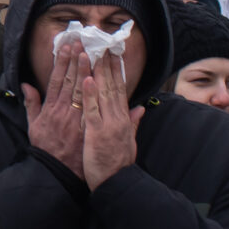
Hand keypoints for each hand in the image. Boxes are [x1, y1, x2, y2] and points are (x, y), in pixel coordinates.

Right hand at [23, 33, 86, 171]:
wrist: (56, 170)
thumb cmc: (46, 147)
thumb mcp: (33, 125)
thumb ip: (31, 104)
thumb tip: (27, 85)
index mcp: (50, 108)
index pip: (57, 80)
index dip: (62, 62)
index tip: (67, 47)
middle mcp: (63, 110)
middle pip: (71, 81)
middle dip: (76, 60)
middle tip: (82, 43)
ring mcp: (76, 118)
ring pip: (83, 90)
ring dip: (87, 71)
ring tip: (92, 54)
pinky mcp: (86, 127)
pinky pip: (94, 107)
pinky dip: (98, 94)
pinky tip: (104, 82)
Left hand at [78, 48, 141, 189]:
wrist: (116, 183)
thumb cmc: (118, 164)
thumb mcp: (129, 141)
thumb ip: (133, 122)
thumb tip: (141, 107)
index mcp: (123, 119)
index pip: (119, 89)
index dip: (116, 71)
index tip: (112, 54)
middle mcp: (117, 118)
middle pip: (111, 86)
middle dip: (107, 65)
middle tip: (102, 44)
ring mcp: (108, 124)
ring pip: (102, 93)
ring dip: (97, 72)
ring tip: (92, 53)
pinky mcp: (96, 132)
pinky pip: (92, 110)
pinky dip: (90, 94)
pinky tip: (88, 79)